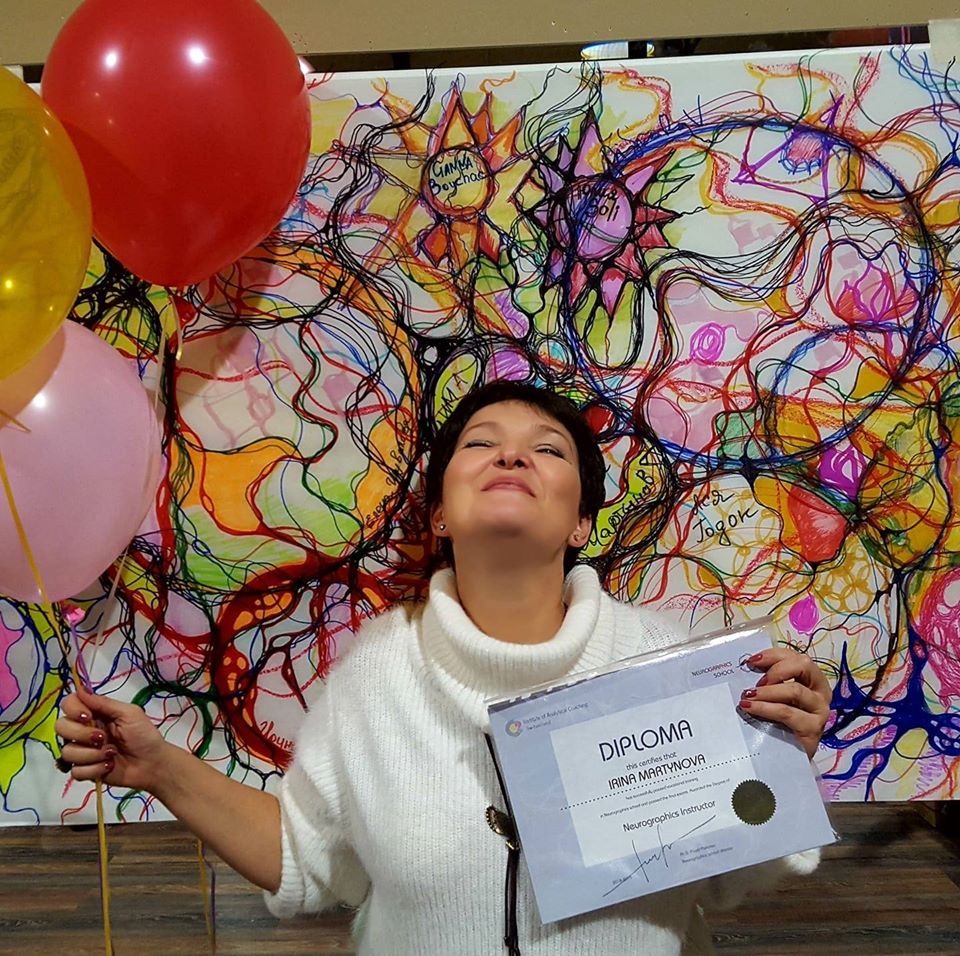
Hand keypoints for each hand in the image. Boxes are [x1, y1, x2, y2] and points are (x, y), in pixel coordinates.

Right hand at [55, 684, 169, 791]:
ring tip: (112, 754)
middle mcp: (84, 731)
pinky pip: (75, 771)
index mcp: (95, 714)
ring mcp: (83, 751)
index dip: (73, 710)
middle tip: (102, 738)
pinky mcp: (85, 771)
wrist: (152, 764)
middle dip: (81, 734)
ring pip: (67, 752)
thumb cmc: (144, 735)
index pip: (69, 705)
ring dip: (92, 754)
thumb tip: (81, 689)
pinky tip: (109, 766)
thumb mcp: (129, 713)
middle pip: (61, 727)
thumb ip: (104, 703)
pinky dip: (94, 769)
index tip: (88, 717)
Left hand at [738, 648, 830, 758]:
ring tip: (747, 697)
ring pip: (794, 690)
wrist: (786, 756)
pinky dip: (765, 708)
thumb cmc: (777, 721)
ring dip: (767, 692)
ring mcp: (819, 710)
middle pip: (803, 665)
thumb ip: (766, 681)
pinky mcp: (813, 729)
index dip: (773, 655)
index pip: (795, 656)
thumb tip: (745, 666)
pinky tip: (749, 708)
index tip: (751, 661)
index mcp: (811, 678)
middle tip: (756, 682)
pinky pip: (787, 712)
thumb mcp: (772, 697)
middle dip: (776, 670)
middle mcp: (820, 692)